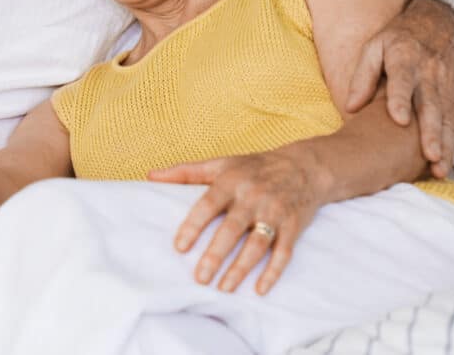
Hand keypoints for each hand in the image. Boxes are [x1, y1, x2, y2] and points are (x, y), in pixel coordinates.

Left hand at [149, 151, 324, 294]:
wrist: (304, 166)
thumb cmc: (254, 167)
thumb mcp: (220, 163)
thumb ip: (184, 172)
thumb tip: (150, 176)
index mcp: (231, 182)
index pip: (207, 205)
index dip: (193, 226)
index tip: (179, 247)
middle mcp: (252, 197)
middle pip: (231, 229)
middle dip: (215, 255)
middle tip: (200, 278)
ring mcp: (274, 213)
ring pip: (257, 245)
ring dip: (241, 269)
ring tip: (224, 288)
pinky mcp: (293, 226)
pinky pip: (284, 252)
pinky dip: (273, 272)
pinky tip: (259, 290)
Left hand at [346, 0, 453, 177]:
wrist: (437, 24)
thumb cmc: (398, 38)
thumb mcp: (374, 47)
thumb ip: (362, 76)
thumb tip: (350, 107)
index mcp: (405, 59)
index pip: (403, 81)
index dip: (401, 100)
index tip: (399, 120)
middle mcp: (428, 74)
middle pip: (430, 105)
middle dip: (431, 132)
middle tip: (429, 155)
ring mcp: (444, 85)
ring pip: (446, 117)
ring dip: (445, 143)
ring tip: (438, 167)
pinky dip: (453, 142)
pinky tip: (445, 162)